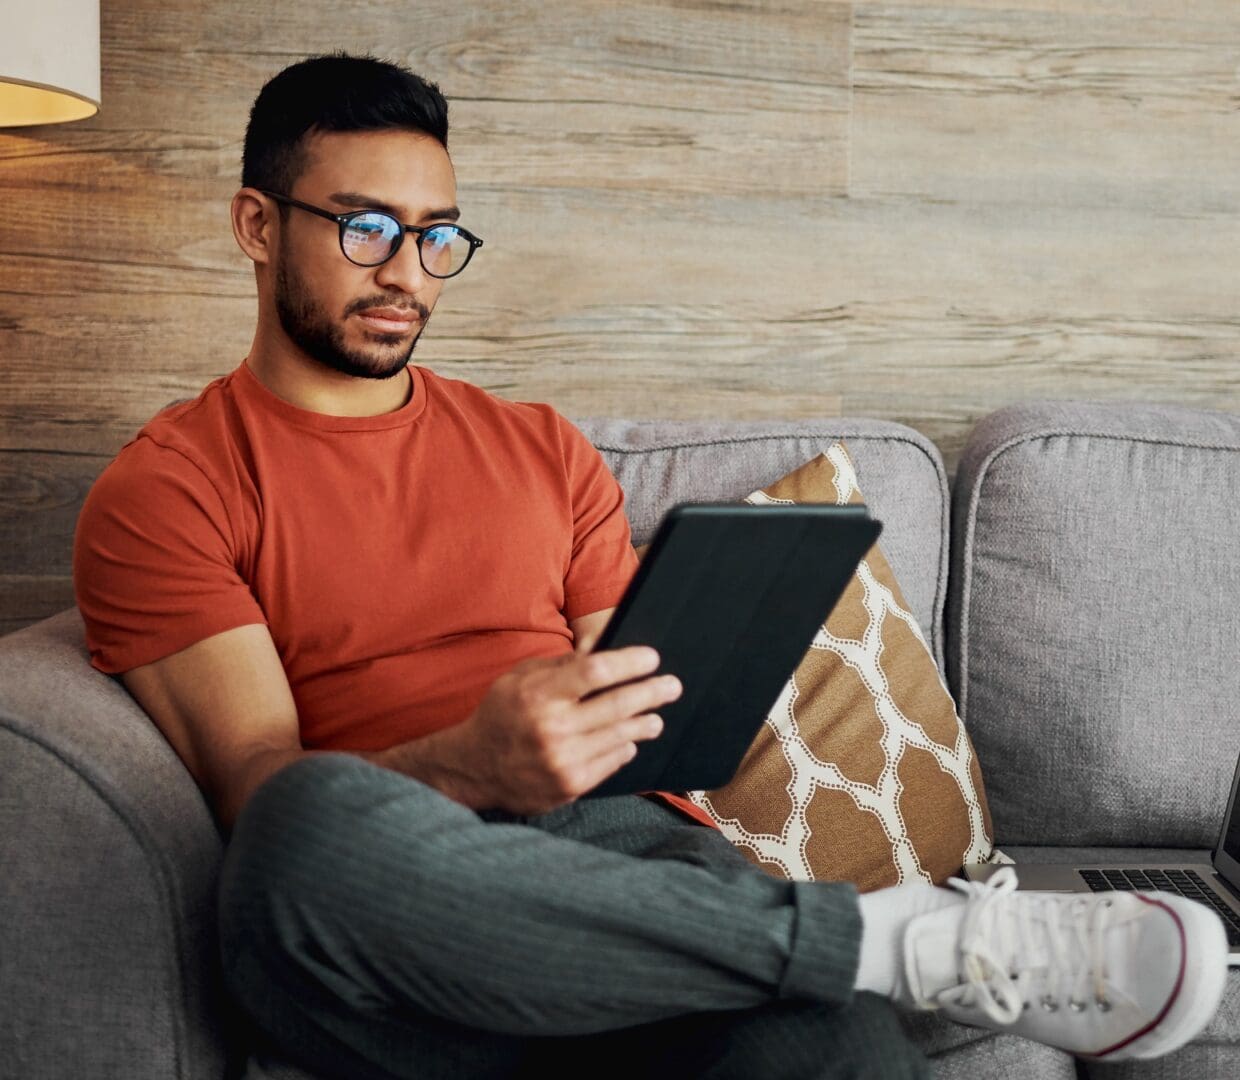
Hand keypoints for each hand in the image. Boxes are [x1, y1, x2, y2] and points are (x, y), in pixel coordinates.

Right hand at [456, 644, 682, 814]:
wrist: (475, 768)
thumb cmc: (502, 714)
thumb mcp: (521, 678)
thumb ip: (562, 665)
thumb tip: (603, 645)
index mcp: (538, 695)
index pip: (595, 672)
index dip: (629, 663)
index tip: (651, 657)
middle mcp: (553, 728)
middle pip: (618, 705)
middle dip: (652, 692)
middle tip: (672, 685)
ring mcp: (564, 760)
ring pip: (621, 736)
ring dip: (645, 723)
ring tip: (656, 717)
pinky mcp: (571, 785)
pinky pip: (612, 762)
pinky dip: (625, 748)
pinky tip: (629, 741)